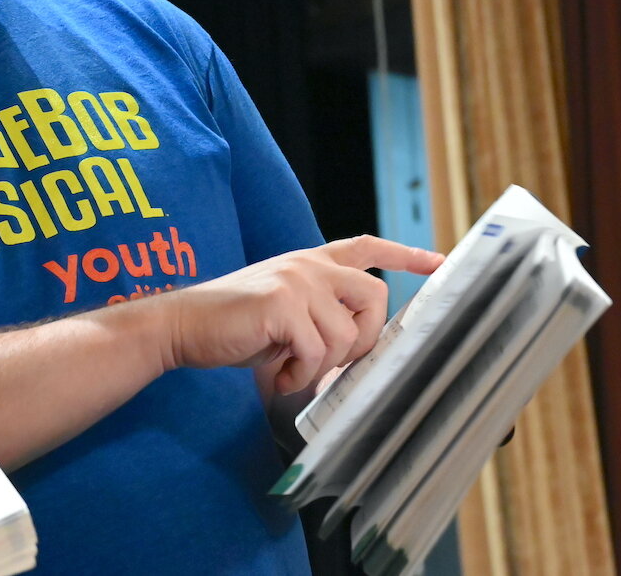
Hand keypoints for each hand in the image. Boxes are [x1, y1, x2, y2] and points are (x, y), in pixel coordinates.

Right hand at [161, 235, 441, 394]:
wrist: (184, 325)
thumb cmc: (233, 325)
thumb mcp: (285, 313)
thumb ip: (321, 315)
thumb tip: (358, 348)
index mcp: (309, 261)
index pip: (366, 246)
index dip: (404, 254)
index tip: (437, 262)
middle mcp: (307, 265)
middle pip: (375, 297)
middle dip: (364, 339)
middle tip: (334, 361)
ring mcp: (296, 281)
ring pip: (346, 335)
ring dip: (322, 365)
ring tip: (291, 368)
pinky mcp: (282, 304)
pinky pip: (317, 352)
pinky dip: (301, 374)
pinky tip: (280, 373)